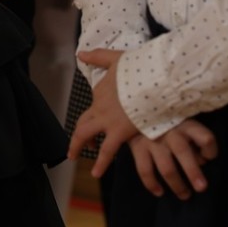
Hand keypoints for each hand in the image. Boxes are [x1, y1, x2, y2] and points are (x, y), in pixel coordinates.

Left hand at [70, 49, 140, 177]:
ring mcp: (107, 120)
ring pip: (85, 135)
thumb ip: (98, 57)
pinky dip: (100, 163)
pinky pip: (106, 151)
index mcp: (101, 91)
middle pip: (82, 122)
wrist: (153, 81)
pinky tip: (96, 172)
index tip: (101, 119)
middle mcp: (99, 106)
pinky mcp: (119, 132)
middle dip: (76, 134)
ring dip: (78, 146)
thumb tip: (80, 54)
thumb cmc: (139, 68)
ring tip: (74, 156)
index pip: (94, 104)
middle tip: (74, 146)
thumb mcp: (116, 59)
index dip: (95, 114)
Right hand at [125, 120, 217, 198]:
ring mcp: (152, 140)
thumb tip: (201, 161)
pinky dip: (151, 183)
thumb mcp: (182, 121)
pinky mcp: (137, 147)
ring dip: (176, 184)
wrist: (133, 108)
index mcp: (185, 124)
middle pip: (183, 152)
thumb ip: (193, 139)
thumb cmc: (165, 118)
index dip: (210, 149)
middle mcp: (169, 132)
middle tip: (201, 188)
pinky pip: (145, 170)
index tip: (209, 158)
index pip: (204, 137)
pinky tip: (159, 192)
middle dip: (193, 172)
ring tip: (185, 195)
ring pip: (166, 168)